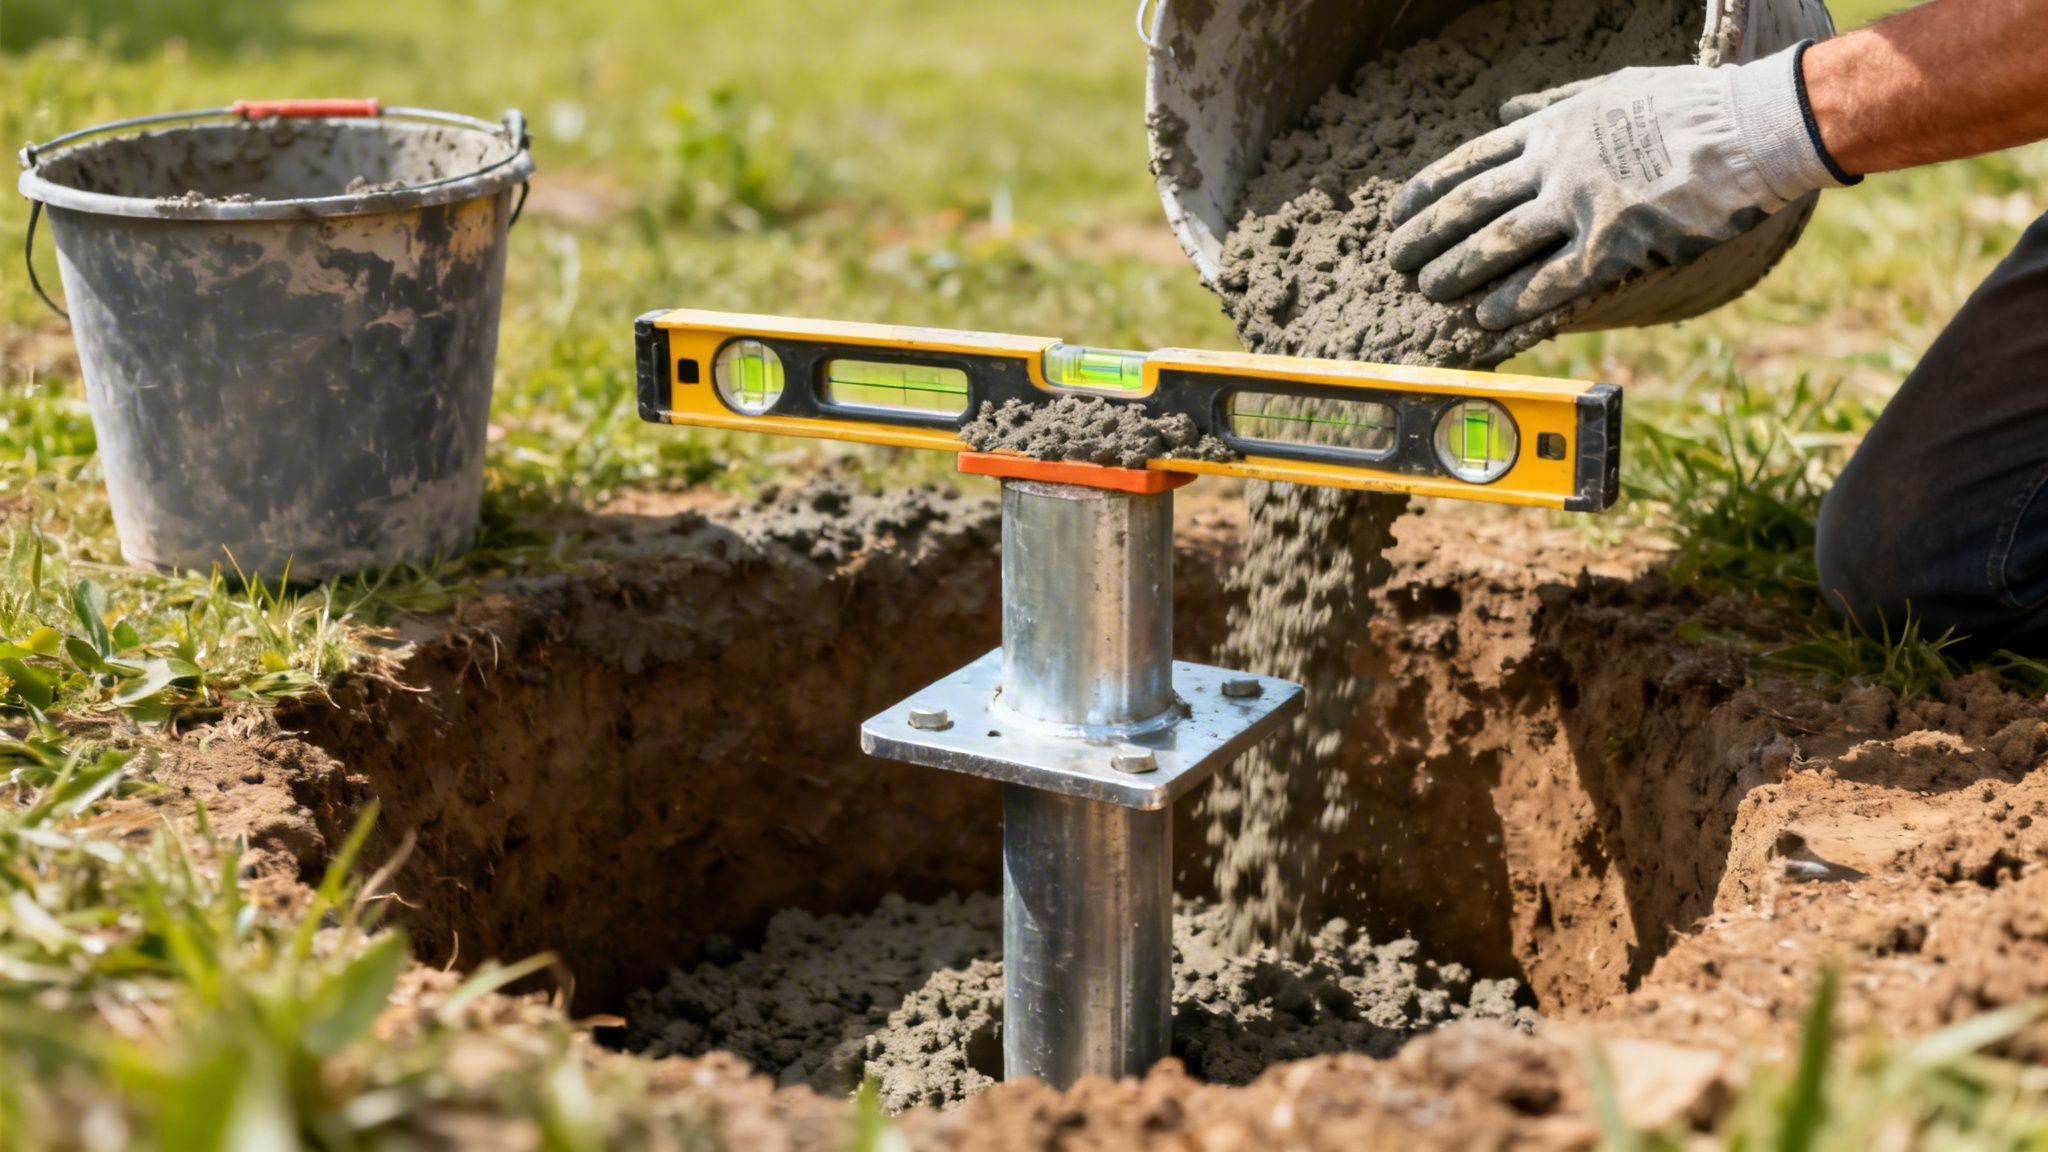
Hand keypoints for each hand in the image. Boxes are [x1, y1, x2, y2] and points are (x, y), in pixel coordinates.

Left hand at [1387, 42, 1855, 330]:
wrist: (1753, 127)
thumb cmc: (1687, 103)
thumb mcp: (1610, 87)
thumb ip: (1552, 104)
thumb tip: (1505, 108)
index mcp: (1552, 128)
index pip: (1470, 162)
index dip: (1427, 193)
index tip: (1399, 214)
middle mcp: (1557, 166)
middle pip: (1472, 207)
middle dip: (1427, 237)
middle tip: (1397, 261)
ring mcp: (1584, 205)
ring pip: (1500, 244)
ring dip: (1458, 271)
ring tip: (1431, 291)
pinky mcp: (1616, 244)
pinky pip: (1551, 280)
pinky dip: (1514, 301)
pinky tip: (1485, 318)